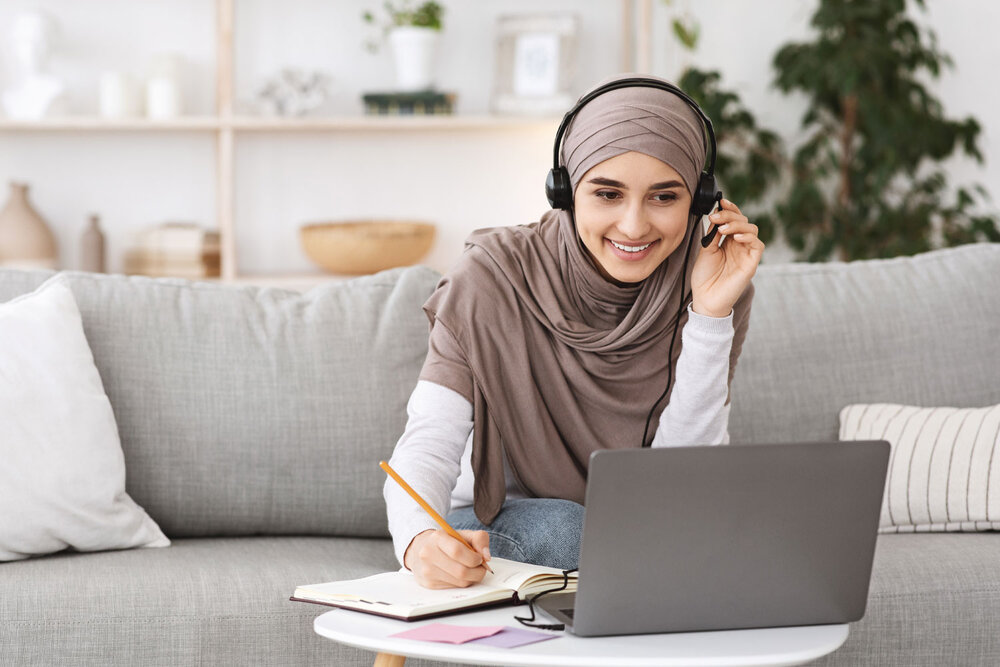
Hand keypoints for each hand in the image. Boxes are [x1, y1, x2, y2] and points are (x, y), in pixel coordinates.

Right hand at [403, 528, 491, 588]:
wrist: (420, 549)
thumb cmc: (446, 541)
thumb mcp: (462, 534)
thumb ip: (479, 539)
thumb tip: (487, 557)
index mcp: (437, 538)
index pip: (457, 551)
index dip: (474, 558)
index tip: (480, 558)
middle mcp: (428, 555)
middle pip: (461, 571)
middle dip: (477, 572)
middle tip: (480, 567)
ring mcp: (427, 571)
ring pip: (460, 582)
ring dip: (471, 578)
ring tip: (470, 570)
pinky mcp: (429, 584)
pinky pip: (454, 588)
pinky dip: (462, 582)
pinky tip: (459, 574)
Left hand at [690, 198, 763, 317]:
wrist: (705, 298)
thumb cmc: (704, 277)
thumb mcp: (706, 250)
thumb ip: (713, 234)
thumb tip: (716, 216)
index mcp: (728, 241)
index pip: (734, 220)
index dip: (730, 209)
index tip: (721, 201)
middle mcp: (739, 245)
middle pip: (743, 221)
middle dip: (730, 215)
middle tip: (716, 217)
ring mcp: (746, 253)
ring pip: (751, 229)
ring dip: (737, 224)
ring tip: (722, 229)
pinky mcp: (751, 263)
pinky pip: (758, 244)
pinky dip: (748, 237)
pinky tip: (735, 237)